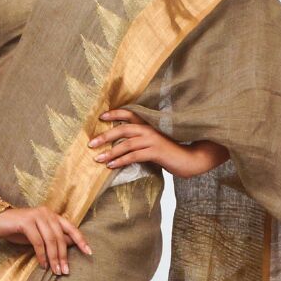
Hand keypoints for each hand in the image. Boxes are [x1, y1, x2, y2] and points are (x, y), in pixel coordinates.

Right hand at [0, 205, 92, 274]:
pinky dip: (41, 255)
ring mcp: (37, 216)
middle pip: (60, 237)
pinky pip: (38, 242)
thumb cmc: (19, 229)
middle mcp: (46, 213)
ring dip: (54, 257)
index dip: (80, 240)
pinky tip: (42, 264)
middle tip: (65, 271)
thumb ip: (53, 239)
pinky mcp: (27, 222)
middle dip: (64, 256)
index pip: (70, 228)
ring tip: (56, 270)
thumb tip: (69, 248)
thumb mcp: (39, 235)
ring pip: (50, 240)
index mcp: (52, 215)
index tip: (89, 252)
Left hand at [88, 108, 228, 178]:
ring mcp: (152, 140)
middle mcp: (149, 129)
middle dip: (105, 136)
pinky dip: (120, 161)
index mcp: (148, 124)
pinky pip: (133, 156)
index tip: (100, 116)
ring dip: (110, 152)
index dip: (115, 113)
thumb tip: (120, 145)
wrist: (189, 159)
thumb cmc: (169, 152)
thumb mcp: (153, 142)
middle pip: (122, 129)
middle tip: (90, 143)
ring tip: (97, 159)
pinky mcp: (155, 152)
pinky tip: (111, 166)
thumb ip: (140, 140)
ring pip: (126, 145)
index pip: (129, 114)